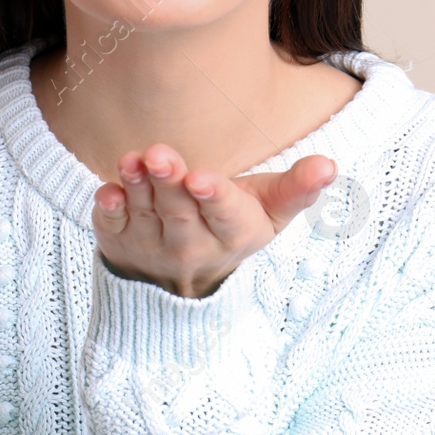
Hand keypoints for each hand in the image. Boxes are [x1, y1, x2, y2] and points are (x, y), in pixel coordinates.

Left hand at [92, 142, 337, 297]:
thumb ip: (297, 188)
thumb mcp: (268, 212)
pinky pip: (110, 224)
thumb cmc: (231, 224)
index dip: (214, 197)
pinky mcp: (119, 237)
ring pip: (145, 212)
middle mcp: (191, 243)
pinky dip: (107, 209)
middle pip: (180, 211)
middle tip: (159, 154)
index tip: (202, 180)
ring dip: (137, 186)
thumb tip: (329, 165)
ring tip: (133, 160)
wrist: (183, 279)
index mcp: (233, 233)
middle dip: (170, 182)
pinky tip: (105, 191)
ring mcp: (152, 242)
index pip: (225, 214)